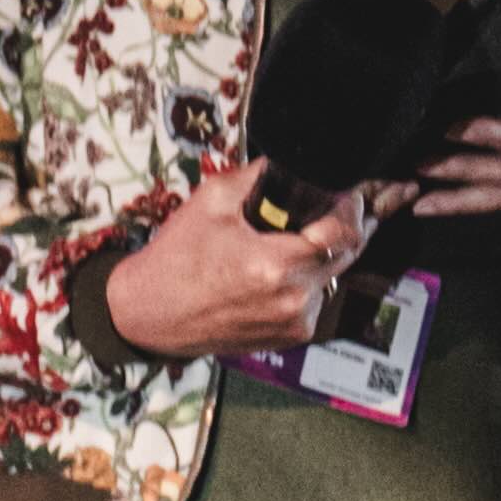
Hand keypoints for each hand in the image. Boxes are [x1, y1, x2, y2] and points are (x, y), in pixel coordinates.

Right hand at [99, 148, 384, 359]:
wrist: (149, 311)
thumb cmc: (176, 257)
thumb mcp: (211, 201)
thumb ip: (259, 177)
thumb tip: (292, 163)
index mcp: (276, 265)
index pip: (344, 233)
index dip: (351, 208)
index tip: (344, 193)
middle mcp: (293, 300)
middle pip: (347, 256)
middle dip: (341, 227)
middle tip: (324, 208)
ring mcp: (294, 323)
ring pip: (331, 278)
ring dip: (320, 256)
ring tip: (287, 242)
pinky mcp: (289, 337)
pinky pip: (314, 300)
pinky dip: (305, 281)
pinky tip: (275, 271)